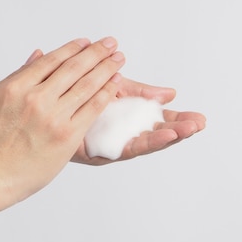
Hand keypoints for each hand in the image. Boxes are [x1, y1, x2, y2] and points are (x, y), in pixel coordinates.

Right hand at [0, 37, 123, 205]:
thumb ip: (17, 76)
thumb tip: (39, 54)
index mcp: (16, 88)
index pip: (52, 61)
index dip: (73, 48)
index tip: (87, 42)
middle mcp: (36, 99)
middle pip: (74, 68)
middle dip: (96, 52)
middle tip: (111, 43)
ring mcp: (53, 118)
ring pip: (87, 85)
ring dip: (106, 69)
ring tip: (118, 58)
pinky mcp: (68, 135)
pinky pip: (93, 108)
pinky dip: (107, 92)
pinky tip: (115, 82)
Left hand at [71, 77, 206, 164]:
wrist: (40, 112)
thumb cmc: (73, 97)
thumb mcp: (113, 89)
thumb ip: (140, 92)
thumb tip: (170, 93)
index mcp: (127, 121)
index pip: (156, 122)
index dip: (177, 120)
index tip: (198, 118)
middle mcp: (121, 136)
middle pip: (156, 134)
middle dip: (180, 129)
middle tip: (201, 124)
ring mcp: (113, 145)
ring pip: (148, 143)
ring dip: (172, 136)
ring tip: (192, 129)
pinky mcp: (101, 152)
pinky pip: (129, 148)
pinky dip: (151, 142)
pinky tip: (168, 136)